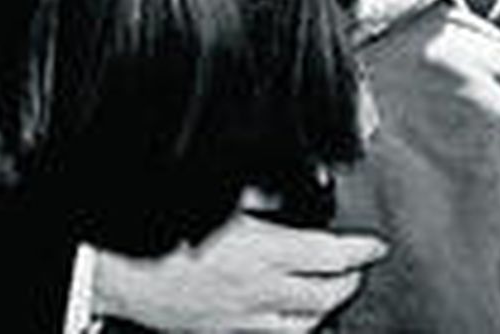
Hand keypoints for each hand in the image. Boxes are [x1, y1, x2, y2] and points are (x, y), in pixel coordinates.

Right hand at [95, 209, 387, 332]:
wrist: (123, 271)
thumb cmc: (169, 230)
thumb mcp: (223, 198)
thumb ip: (268, 191)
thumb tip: (305, 180)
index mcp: (264, 251)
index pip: (332, 256)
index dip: (362, 251)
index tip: (376, 246)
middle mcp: (261, 291)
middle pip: (326, 296)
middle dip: (350, 281)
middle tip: (358, 268)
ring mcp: (244, 319)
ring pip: (306, 325)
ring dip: (326, 308)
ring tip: (333, 293)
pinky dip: (296, 330)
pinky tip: (298, 321)